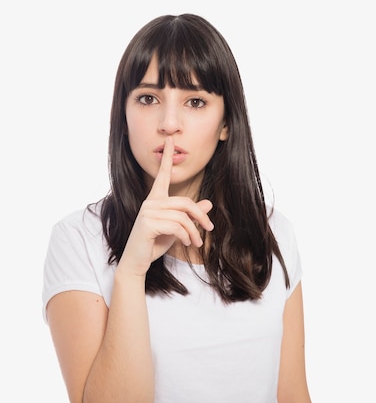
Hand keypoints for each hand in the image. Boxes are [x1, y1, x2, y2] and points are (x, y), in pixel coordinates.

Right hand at [118, 136, 213, 275]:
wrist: (137, 261)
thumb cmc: (155, 243)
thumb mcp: (177, 228)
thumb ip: (190, 215)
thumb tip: (208, 203)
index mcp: (155, 199)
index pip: (163, 175)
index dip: (167, 157)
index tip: (171, 140)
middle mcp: (150, 202)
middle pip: (185, 203)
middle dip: (201, 216)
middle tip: (210, 228)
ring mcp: (147, 212)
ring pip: (183, 217)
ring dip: (194, 231)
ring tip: (196, 242)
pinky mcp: (148, 223)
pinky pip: (177, 226)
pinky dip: (186, 236)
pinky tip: (187, 243)